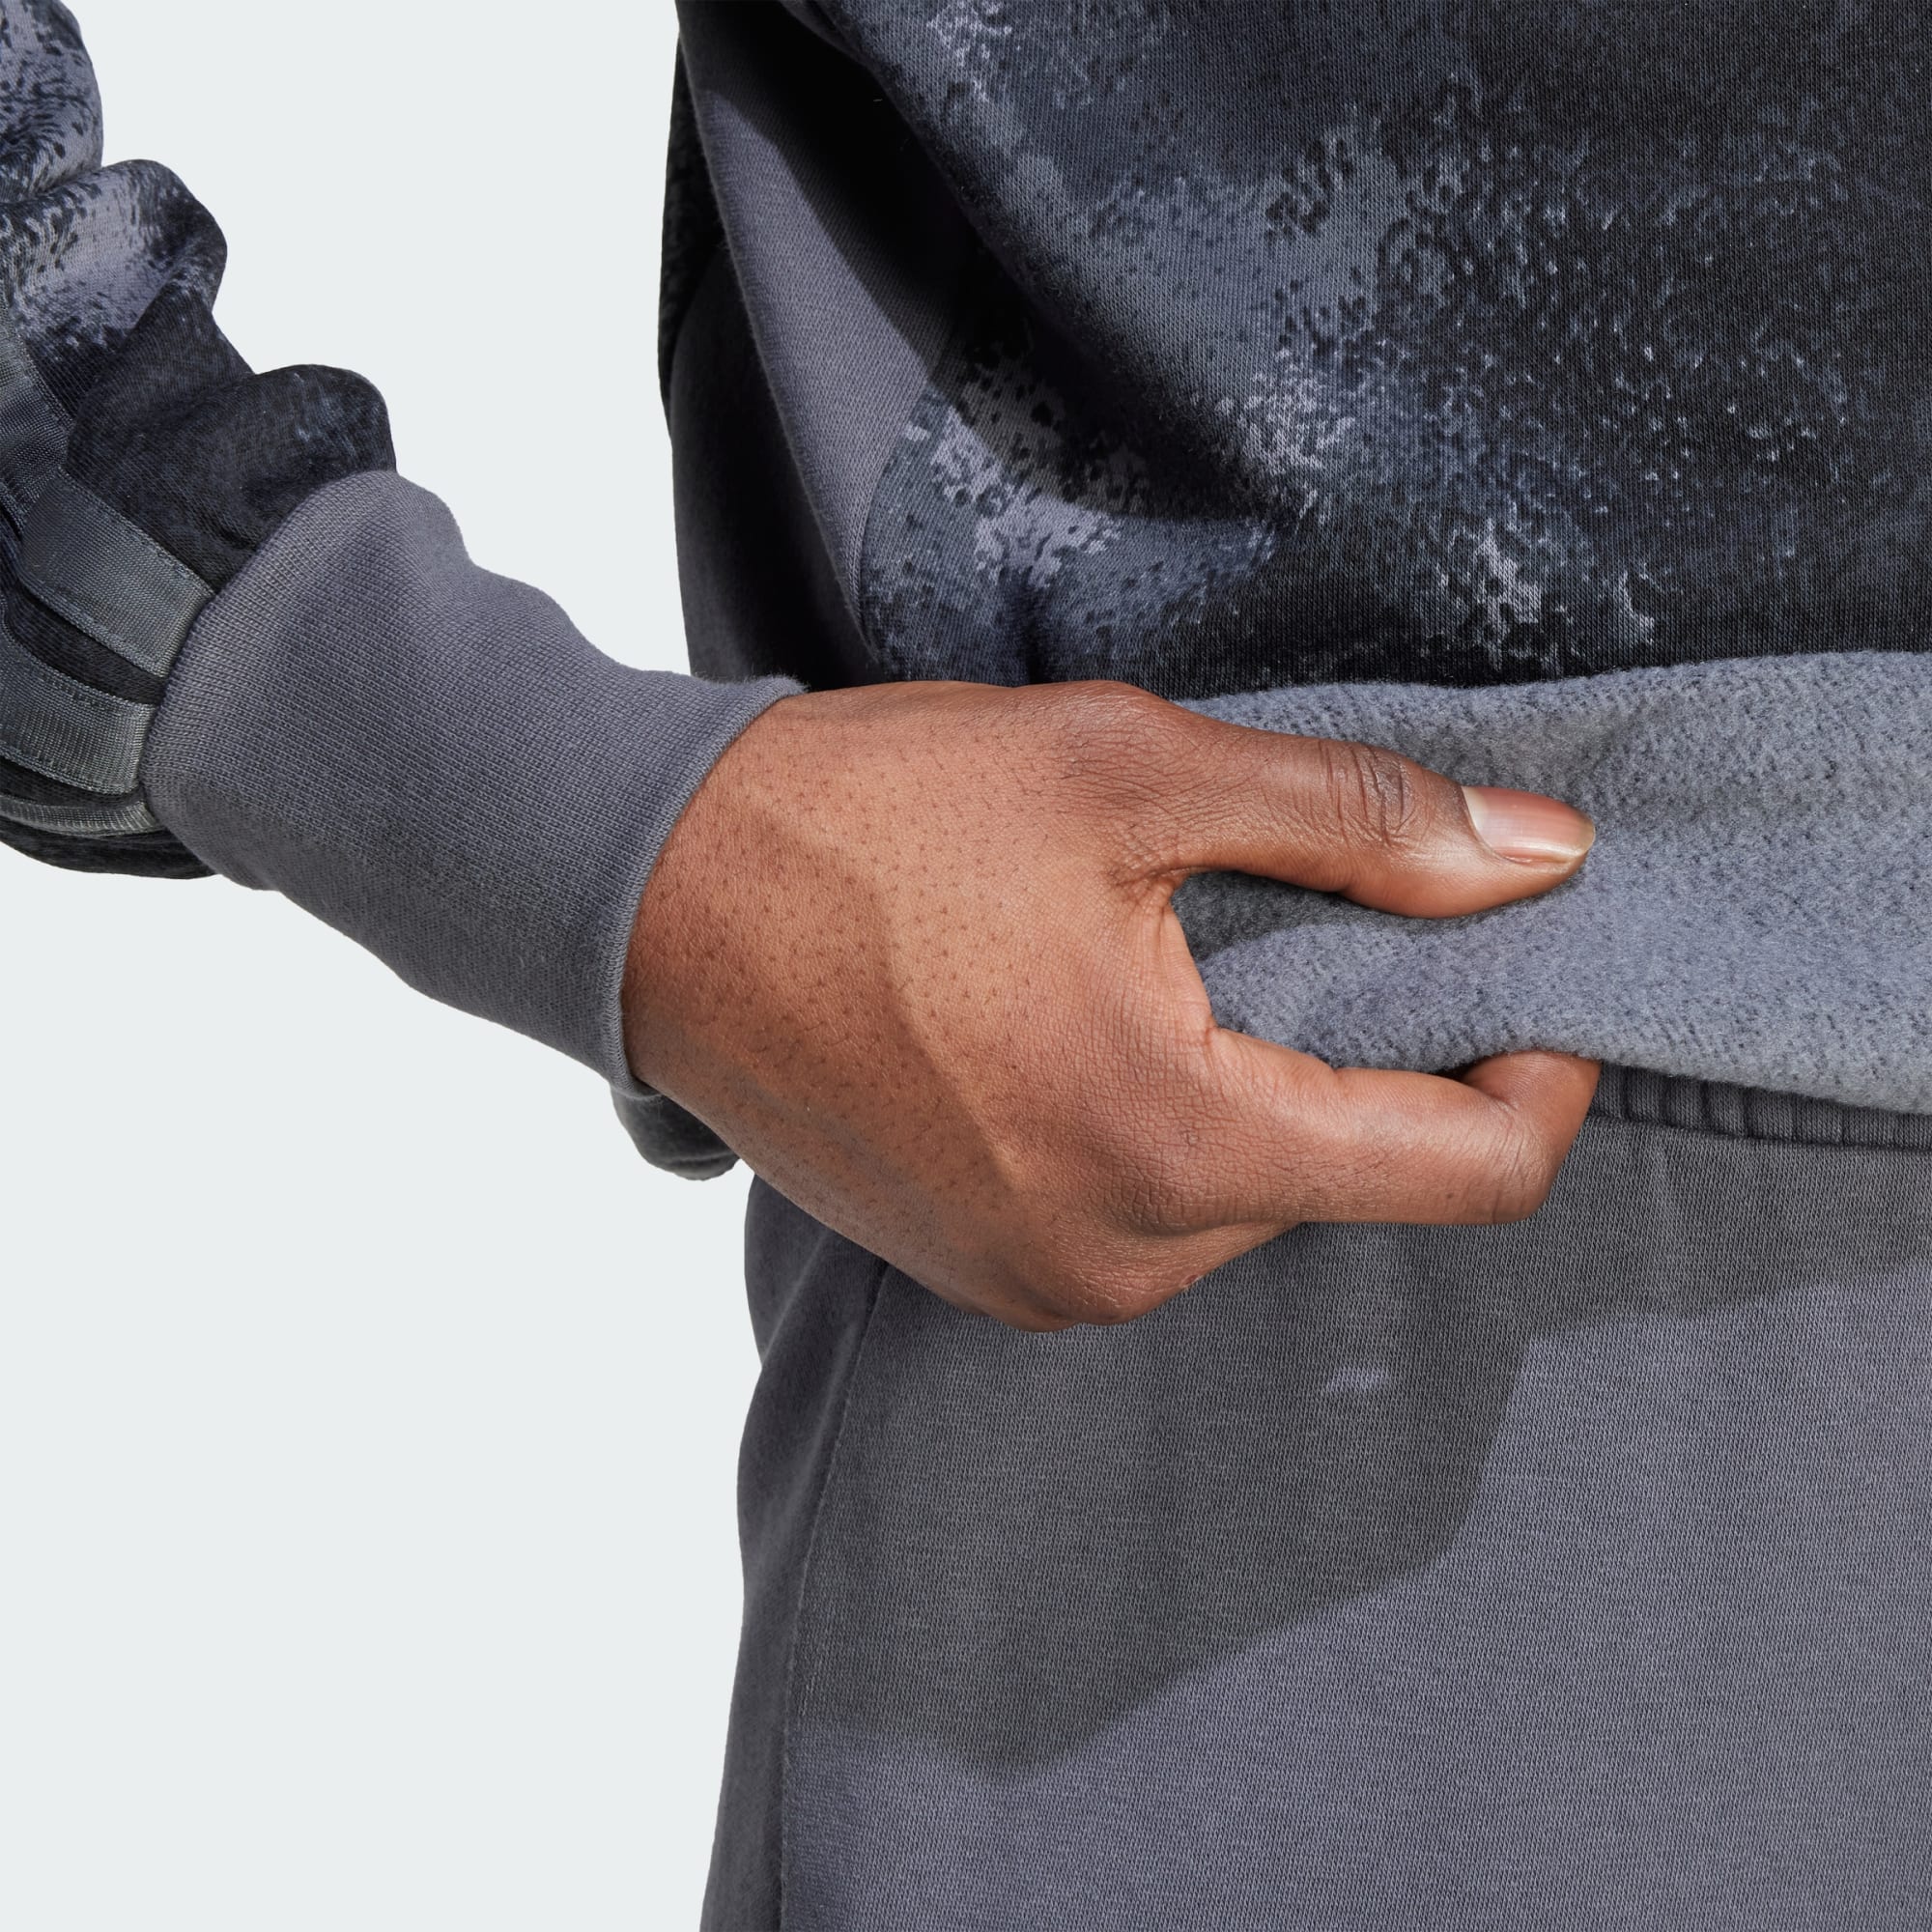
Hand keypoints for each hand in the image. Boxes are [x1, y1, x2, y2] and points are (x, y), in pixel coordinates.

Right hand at [623, 680, 1599, 1331]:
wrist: (652, 897)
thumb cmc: (873, 821)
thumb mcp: (1133, 772)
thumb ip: (1361, 825)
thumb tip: (1538, 858)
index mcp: (1174, 1148)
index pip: (1463, 1173)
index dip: (1539, 1078)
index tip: (1533, 984)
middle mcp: (1115, 1260)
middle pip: (1350, 1180)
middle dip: (1370, 1059)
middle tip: (1303, 921)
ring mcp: (1039, 1283)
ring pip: (1245, 1199)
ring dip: (1255, 1088)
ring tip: (1168, 962)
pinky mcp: (981, 1272)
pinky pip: (1146, 1219)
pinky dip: (1167, 1127)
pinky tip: (1094, 1020)